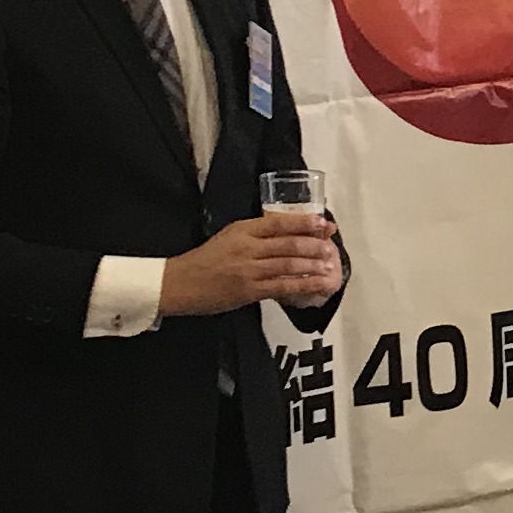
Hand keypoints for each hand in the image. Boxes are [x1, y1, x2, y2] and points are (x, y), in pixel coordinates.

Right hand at [162, 212, 343, 314]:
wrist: (180, 283)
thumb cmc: (204, 261)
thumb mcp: (228, 238)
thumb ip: (254, 237)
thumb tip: (285, 237)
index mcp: (243, 230)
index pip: (279, 222)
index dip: (305, 222)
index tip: (324, 222)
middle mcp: (248, 247)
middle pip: (288, 243)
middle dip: (315, 243)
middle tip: (331, 244)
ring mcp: (250, 270)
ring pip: (289, 264)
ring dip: (313, 265)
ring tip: (330, 265)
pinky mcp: (250, 290)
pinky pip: (282, 286)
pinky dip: (304, 285)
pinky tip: (317, 285)